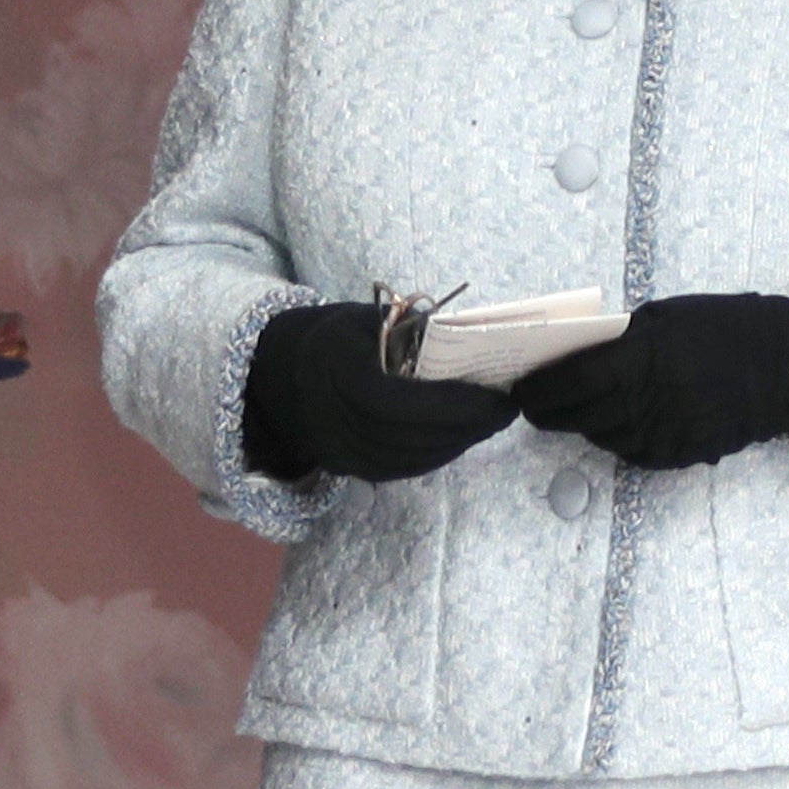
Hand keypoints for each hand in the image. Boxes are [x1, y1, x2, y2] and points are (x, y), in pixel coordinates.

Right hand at [243, 302, 512, 485]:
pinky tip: (460, 438)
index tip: (496, 397)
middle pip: (409, 436)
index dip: (451, 405)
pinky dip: (436, 455)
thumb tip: (472, 345)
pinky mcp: (347, 468)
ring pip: (409, 459)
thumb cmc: (336, 339)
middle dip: (466, 426)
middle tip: (506, 411)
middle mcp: (332, 419)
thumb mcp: (367, 318)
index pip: (397, 402)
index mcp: (336, 372)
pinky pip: (399, 470)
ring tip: (490, 422)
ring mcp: (337, 450)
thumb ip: (412, 332)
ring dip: (457, 443)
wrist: (282, 374)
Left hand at [514, 295, 788, 469]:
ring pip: (597, 435)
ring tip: (574, 405)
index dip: (534, 390)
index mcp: (639, 360)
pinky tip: (618, 416)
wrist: (785, 368)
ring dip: (582, 421)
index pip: (565, 384)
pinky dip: (615, 434)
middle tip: (533, 400)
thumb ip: (617, 340)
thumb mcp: (665, 317)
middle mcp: (646, 403)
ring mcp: (661, 435)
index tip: (518, 387)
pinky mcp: (675, 456)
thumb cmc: (723, 328)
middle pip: (573, 416)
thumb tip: (571, 356)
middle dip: (547, 409)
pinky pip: (627, 450)